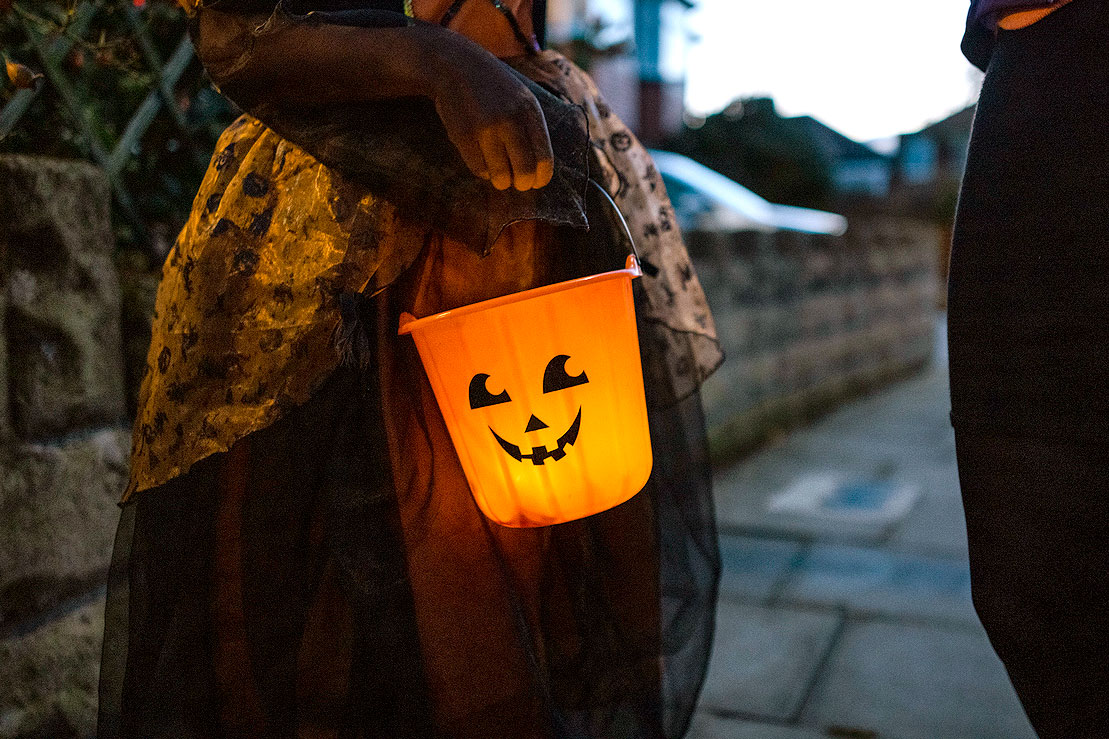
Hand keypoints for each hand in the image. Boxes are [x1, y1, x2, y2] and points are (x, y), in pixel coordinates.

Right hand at [431, 45, 553, 191]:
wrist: (456, 65)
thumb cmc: (494, 88)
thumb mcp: (522, 99)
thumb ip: (532, 129)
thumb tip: (539, 171)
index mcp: (530, 111)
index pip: (543, 158)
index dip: (541, 177)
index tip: (536, 183)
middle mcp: (510, 120)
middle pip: (524, 172)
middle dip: (522, 183)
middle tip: (518, 183)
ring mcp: (485, 128)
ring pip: (501, 176)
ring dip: (501, 180)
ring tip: (498, 173)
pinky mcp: (463, 135)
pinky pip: (478, 169)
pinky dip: (482, 171)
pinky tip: (481, 159)